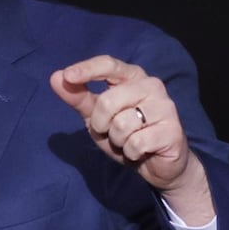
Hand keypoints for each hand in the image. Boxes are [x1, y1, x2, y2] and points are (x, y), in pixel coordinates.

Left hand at [49, 54, 214, 225]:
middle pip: (108, 101)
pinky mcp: (172, 130)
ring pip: (122, 124)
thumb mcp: (96, 117)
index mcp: (132, 77)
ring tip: (129, 141)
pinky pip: (136, 142)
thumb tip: (55, 77)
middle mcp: (151, 85)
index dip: (87, 69)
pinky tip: (141, 150)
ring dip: (117, 140)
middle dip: (101, 124)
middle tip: (112, 132)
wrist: (157, 165)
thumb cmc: (126, 135)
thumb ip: (78, 97)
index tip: (67, 76)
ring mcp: (165, 106)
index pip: (108, 64)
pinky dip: (131, 152)